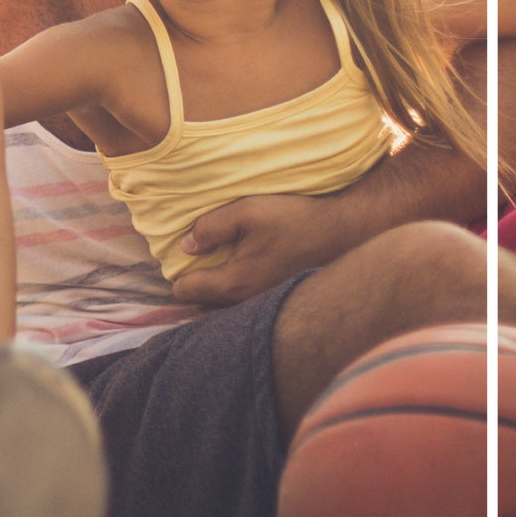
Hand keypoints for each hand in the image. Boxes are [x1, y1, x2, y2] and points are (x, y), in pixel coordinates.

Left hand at [169, 194, 334, 305]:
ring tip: (214, 259)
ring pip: (218, 304)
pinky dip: (228, 288)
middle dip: (192, 280)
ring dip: (210, 285)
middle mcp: (243, 302)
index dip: (177, 269)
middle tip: (197, 254)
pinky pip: (237, 302)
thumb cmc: (292, 220)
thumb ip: (210, 228)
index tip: (184, 250)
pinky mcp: (271, 299)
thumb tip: (186, 245)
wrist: (339, 232)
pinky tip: (237, 265)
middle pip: (198, 302)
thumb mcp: (245, 212)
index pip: (183, 291)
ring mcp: (259, 304)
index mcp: (232, 282)